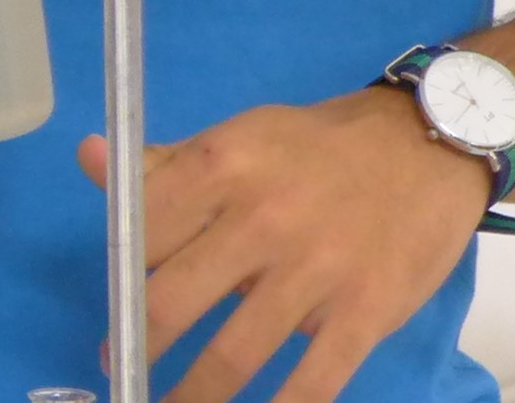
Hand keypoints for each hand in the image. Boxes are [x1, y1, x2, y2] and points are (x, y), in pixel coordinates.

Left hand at [80, 89, 494, 401]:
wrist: (426, 145)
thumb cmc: (315, 147)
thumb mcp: (236, 137)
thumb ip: (162, 163)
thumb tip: (87, 157)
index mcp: (220, 167)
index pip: (141, 232)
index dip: (120, 274)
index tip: (110, 303)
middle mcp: (261, 219)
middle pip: (174, 300)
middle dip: (137, 343)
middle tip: (119, 365)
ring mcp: (316, 270)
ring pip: (235, 352)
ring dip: (193, 395)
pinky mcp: (366, 311)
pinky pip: (314, 378)